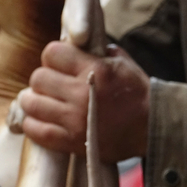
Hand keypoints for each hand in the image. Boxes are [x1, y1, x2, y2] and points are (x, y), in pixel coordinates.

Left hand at [20, 42, 149, 162]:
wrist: (154, 128)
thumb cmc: (138, 93)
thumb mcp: (122, 62)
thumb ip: (96, 51)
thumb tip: (74, 44)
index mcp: (95, 70)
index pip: (51, 53)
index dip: (53, 56)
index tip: (58, 63)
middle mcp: (81, 94)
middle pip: (38, 78)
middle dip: (43, 78)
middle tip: (51, 84)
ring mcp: (75, 120)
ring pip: (31, 103)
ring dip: (33, 100)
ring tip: (41, 101)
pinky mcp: (72, 142)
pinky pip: (37, 131)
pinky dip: (32, 123)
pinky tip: (38, 119)